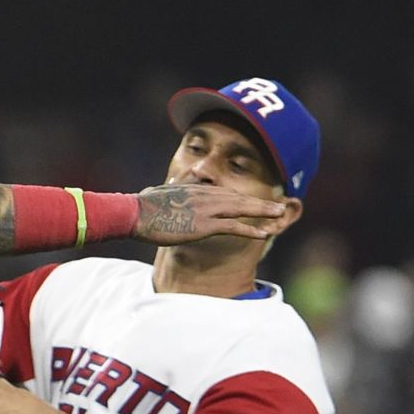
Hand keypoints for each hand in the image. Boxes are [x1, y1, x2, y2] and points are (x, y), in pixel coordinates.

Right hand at [134, 181, 288, 243]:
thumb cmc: (141, 205)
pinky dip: (250, 230)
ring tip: (280, 215)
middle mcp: (205, 195)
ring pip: (241, 209)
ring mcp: (206, 209)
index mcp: (195, 189)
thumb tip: (173, 178)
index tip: (256, 203)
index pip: (225, 193)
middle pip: (239, 199)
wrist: (133, 213)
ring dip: (263, 212)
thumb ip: (173, 185)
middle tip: (280, 206)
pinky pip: (233, 227)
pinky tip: (264, 234)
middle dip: (260, 203)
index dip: (243, 199)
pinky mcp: (204, 225)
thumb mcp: (159, 189)